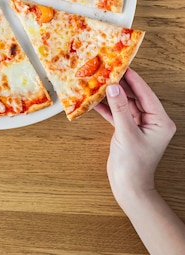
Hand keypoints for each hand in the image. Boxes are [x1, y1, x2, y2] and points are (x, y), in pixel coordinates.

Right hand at [95, 68, 175, 210]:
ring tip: (98, 81)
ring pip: (124, 103)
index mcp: (160, 121)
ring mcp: (139, 125)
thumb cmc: (134, 166)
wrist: (128, 189)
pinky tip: (95, 99)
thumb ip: (119, 109)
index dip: (133, 79)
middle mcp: (152, 121)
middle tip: (107, 70)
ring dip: (112, 94)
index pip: (146, 94)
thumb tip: (113, 87)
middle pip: (135, 96)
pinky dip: (107, 107)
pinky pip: (117, 113)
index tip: (121, 65)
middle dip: (120, 85)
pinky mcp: (127, 130)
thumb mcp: (126, 134)